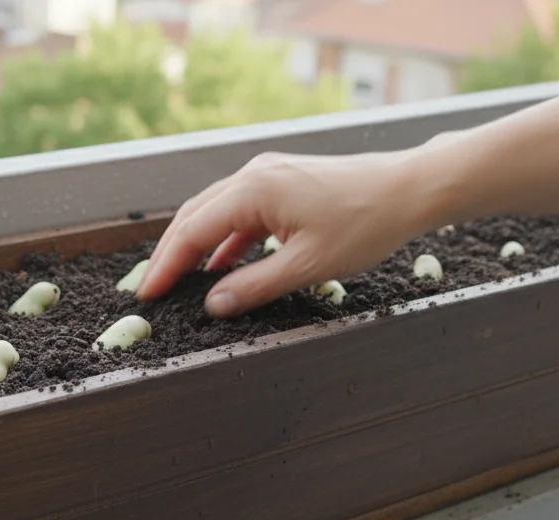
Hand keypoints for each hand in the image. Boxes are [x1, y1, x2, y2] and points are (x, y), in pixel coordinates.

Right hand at [136, 149, 442, 316]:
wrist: (409, 189)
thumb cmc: (366, 222)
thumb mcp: (308, 265)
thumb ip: (255, 286)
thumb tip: (214, 306)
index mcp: (253, 190)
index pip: (192, 231)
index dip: (166, 266)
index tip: (149, 294)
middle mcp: (253, 174)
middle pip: (195, 216)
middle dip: (171, 254)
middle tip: (153, 290)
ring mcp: (268, 175)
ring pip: (215, 212)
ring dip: (195, 245)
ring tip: (178, 280)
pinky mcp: (283, 182)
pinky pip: (240, 212)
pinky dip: (224, 239)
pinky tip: (220, 265)